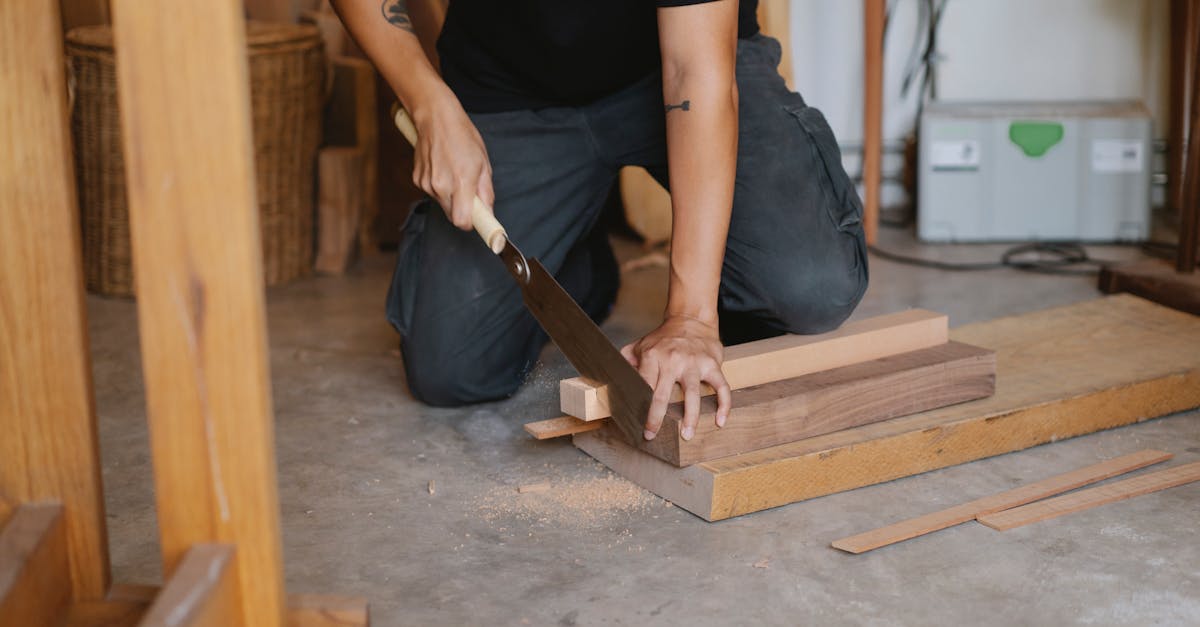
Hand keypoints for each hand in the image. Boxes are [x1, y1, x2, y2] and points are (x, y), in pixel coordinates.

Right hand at [410, 101, 494, 229]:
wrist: (435, 117)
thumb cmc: (462, 135)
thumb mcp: (483, 162)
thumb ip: (485, 191)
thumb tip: (488, 212)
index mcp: (461, 182)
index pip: (462, 221)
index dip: (472, 224)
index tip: (479, 223)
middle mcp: (441, 186)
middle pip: (453, 215)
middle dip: (463, 209)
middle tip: (470, 192)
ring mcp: (427, 184)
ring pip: (443, 204)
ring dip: (451, 197)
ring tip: (454, 173)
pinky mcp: (417, 180)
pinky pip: (432, 193)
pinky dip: (439, 187)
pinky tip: (442, 168)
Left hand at [621, 315, 731, 440]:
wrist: (691, 320)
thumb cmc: (664, 338)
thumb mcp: (641, 344)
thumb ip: (627, 361)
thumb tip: (613, 378)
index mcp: (653, 356)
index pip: (644, 385)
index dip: (640, 406)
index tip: (638, 424)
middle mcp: (673, 360)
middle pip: (664, 394)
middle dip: (656, 418)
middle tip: (652, 435)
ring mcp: (694, 363)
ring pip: (693, 393)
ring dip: (690, 417)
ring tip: (687, 436)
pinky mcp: (712, 364)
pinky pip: (721, 386)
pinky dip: (723, 405)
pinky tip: (720, 421)